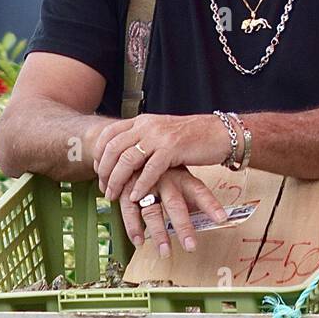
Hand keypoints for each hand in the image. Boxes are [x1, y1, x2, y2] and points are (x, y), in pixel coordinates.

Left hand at [92, 113, 232, 202]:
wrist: (221, 133)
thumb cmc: (194, 137)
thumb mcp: (163, 132)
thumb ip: (144, 139)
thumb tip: (125, 155)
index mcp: (143, 120)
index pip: (109, 133)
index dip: (99, 153)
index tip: (97, 170)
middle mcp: (147, 125)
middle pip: (113, 148)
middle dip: (105, 171)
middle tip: (103, 188)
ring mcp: (159, 136)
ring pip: (127, 160)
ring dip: (118, 181)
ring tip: (114, 195)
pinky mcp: (172, 149)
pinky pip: (149, 170)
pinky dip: (140, 185)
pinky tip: (137, 197)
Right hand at [120, 166, 228, 256]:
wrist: (133, 150)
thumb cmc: (163, 169)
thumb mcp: (181, 176)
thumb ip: (192, 197)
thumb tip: (213, 216)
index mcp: (182, 177)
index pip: (200, 191)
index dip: (210, 204)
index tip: (222, 218)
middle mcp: (166, 181)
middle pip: (176, 205)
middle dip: (183, 227)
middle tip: (191, 246)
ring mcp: (146, 186)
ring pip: (152, 211)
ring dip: (158, 234)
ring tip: (165, 252)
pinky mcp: (127, 190)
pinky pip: (129, 211)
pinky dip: (133, 228)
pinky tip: (139, 242)